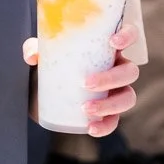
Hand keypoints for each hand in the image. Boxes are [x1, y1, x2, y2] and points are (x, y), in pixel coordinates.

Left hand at [23, 24, 141, 137]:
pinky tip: (91, 128)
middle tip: (86, 83)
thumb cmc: (49, 65)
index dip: (127, 35)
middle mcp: (116, 68)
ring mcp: (114, 92)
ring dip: (110, 104)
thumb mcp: (41, 54)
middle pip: (130, 71)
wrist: (40, 94)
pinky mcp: (106, 113)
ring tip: (86, 108)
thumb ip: (33, 48)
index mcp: (106, 48)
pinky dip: (106, 126)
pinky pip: (114, 121)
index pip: (129, 35)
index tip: (112, 41)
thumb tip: (32, 56)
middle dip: (112, 78)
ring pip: (128, 97)